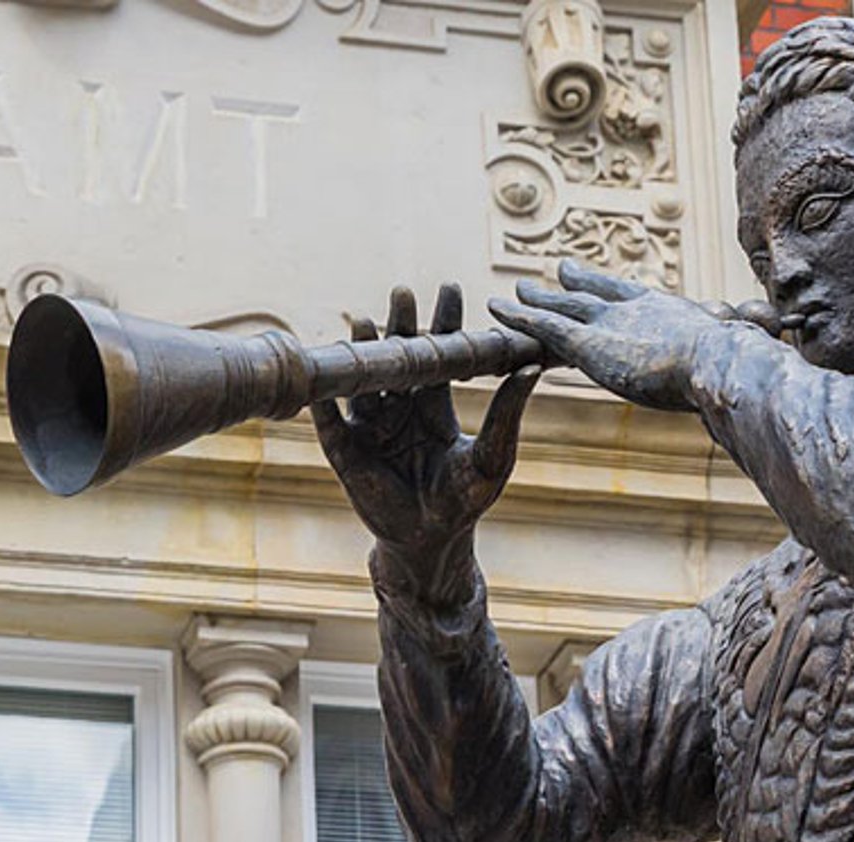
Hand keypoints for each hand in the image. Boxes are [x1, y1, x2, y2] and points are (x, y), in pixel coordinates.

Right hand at [312, 284, 540, 555]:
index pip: (439, 353)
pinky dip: (323, 401)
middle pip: (398, 357)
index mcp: (433, 404)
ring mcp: (370, 427)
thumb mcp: (493, 453)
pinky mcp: (345, 451)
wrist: (432, 541)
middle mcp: (399, 408)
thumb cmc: (467, 500)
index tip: (450, 287)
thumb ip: (507, 412)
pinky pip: (330, 422)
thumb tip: (532, 369)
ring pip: (364, 381)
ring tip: (365, 320)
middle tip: (403, 293)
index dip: (443, 321)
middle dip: (400, 324)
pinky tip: (321, 378)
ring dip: (364, 351)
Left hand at [490, 259, 726, 411]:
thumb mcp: (726, 362)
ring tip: (515, 292)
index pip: (629, 296)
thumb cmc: (731, 368)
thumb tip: (750, 373)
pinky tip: (495, 306)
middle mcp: (631, 310)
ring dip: (536, 300)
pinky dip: (518, 315)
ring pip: (561, 306)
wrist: (719, 361)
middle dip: (574, 286)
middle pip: (593, 294)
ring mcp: (607, 323)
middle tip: (559, 272)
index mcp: (664, 312)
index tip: (604, 279)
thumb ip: (720, 366)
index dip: (611, 289)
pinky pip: (543, 324)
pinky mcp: (585, 343)